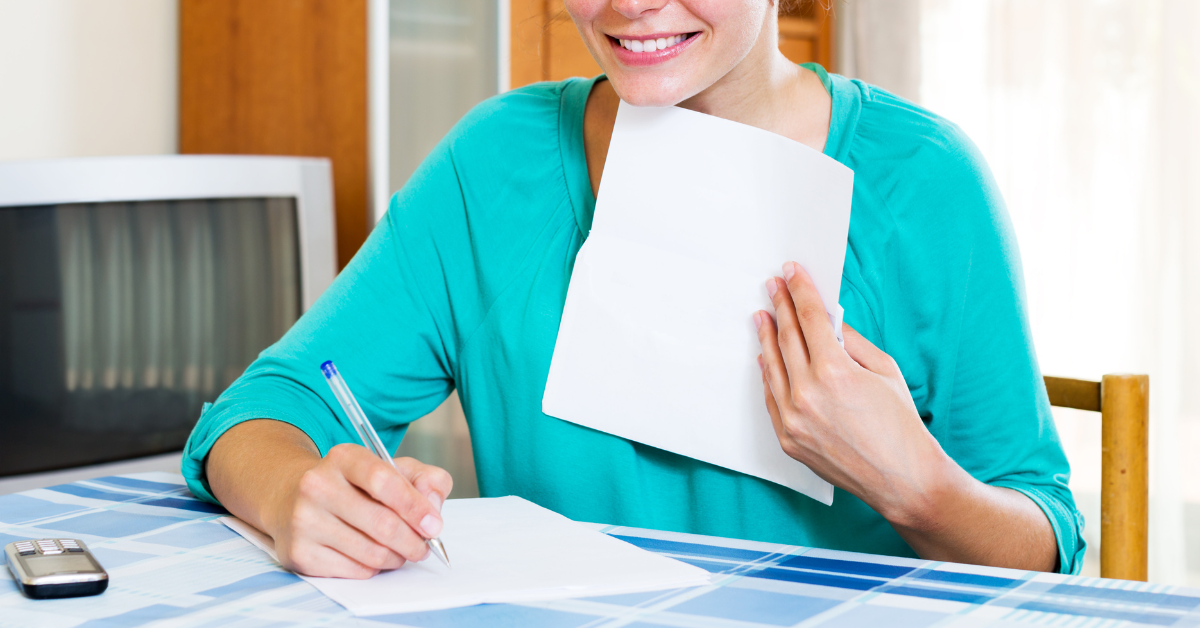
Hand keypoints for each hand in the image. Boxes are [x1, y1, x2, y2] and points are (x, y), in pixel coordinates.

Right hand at [269, 445, 452, 577]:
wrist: (292, 500)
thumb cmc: (354, 486)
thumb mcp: (392, 469)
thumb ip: (425, 479)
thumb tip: (433, 506)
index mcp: (343, 457)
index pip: (383, 480)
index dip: (415, 506)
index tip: (434, 525)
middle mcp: (317, 485)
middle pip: (382, 523)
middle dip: (413, 541)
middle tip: (423, 546)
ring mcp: (304, 520)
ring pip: (372, 552)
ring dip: (396, 557)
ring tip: (400, 550)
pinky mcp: (299, 552)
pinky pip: (355, 571)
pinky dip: (373, 568)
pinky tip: (372, 556)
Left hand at [754, 261, 949, 524]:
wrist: (903, 479)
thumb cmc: (900, 424)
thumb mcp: (884, 370)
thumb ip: (852, 342)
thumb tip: (828, 320)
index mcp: (834, 370)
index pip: (809, 317)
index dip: (799, 290)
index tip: (791, 272)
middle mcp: (807, 393)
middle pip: (786, 337)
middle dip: (779, 306)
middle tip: (773, 286)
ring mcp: (793, 418)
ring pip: (772, 367)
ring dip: (766, 337)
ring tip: (762, 315)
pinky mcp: (788, 438)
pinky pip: (772, 397)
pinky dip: (769, 374)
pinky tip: (767, 357)